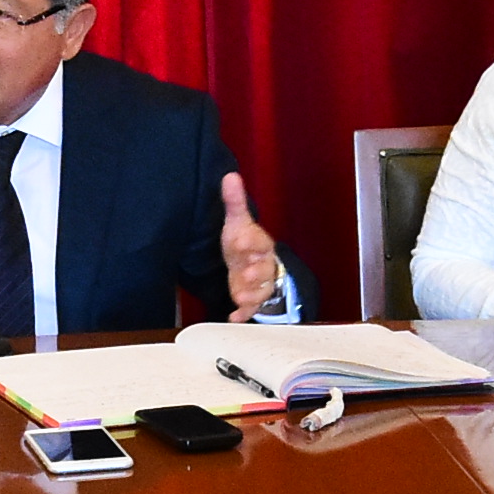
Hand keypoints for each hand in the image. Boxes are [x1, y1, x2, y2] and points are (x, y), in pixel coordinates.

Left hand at [216, 173, 287, 316]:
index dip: (251, 241)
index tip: (240, 239)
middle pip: (264, 268)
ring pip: (261, 289)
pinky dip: (243, 313)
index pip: (260, 241)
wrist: (250, 262)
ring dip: (251, 293)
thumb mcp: (237, 222)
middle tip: (247, 273)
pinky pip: (251, 307)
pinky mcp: (251, 297)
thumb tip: (230, 176)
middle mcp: (262, 264)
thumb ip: (234, 201)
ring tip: (239, 296)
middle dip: (256, 272)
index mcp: (260, 243)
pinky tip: (233, 316)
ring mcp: (258, 282)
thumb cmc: (243, 241)